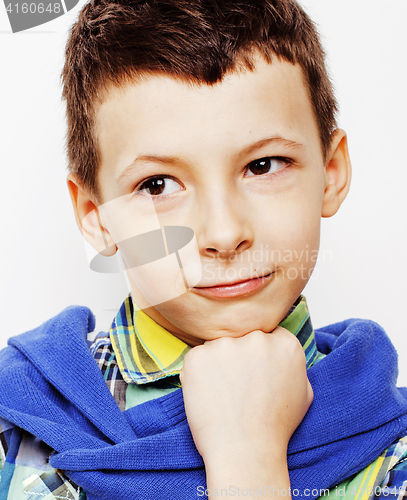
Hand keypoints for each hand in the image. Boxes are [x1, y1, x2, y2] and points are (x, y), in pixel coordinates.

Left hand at [180, 327, 312, 494]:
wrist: (245, 452)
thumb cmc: (275, 427)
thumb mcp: (303, 392)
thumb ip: (294, 364)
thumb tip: (282, 350)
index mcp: (285, 343)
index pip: (268, 334)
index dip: (260, 354)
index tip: (256, 371)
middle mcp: (256, 338)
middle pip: (242, 336)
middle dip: (239, 356)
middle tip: (238, 385)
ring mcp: (225, 345)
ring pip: (218, 346)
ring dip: (218, 363)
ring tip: (224, 394)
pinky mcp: (198, 356)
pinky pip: (197, 358)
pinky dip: (198, 374)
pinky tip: (209, 395)